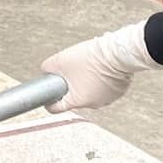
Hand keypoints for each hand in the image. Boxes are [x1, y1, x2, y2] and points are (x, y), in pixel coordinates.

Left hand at [41, 22, 162, 110]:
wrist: (118, 53)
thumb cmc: (91, 58)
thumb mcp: (60, 60)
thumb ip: (48, 68)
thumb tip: (45, 72)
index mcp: (77, 101)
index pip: (56, 108)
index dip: (49, 101)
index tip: (48, 96)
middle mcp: (93, 104)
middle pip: (75, 98)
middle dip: (71, 86)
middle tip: (72, 72)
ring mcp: (107, 99)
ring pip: (90, 92)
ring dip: (86, 83)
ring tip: (88, 67)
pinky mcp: (118, 92)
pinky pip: (104, 88)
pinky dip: (100, 81)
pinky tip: (100, 69)